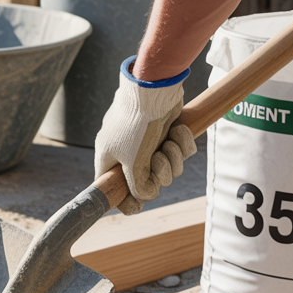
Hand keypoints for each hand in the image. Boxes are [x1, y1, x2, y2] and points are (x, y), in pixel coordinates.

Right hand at [94, 55, 197, 213]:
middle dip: (160, 173)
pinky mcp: (165, 130)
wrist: (154, 87)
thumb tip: (145, 197)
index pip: (112, 188)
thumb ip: (138, 186)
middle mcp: (126, 151)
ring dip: (173, 158)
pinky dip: (182, 143)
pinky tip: (178, 131)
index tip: (137, 205)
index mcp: (110, 158)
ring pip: (167, 165)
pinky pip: (179, 149)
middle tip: (159, 159)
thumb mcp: (133, 163)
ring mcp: (146, 140)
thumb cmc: (136, 124)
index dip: (126, 199)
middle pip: (147, 179)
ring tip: (169, 143)